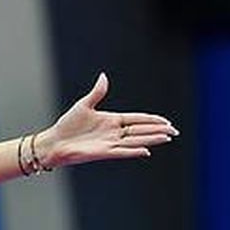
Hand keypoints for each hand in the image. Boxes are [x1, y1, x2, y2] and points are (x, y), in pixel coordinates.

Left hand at [35, 73, 176, 168]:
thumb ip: (97, 93)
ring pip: (135, 141)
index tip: (166, 121)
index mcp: (112, 120)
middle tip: (174, 131)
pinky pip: (121, 151)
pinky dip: (133, 151)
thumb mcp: (84, 105)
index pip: (137, 119)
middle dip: (158, 130)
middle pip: (141, 130)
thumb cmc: (68, 125)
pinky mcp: (103, 152)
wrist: (54, 142)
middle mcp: (114, 132)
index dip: (152, 120)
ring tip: (167, 138)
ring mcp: (110, 143)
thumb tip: (103, 76)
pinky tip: (146, 150)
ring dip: (151, 139)